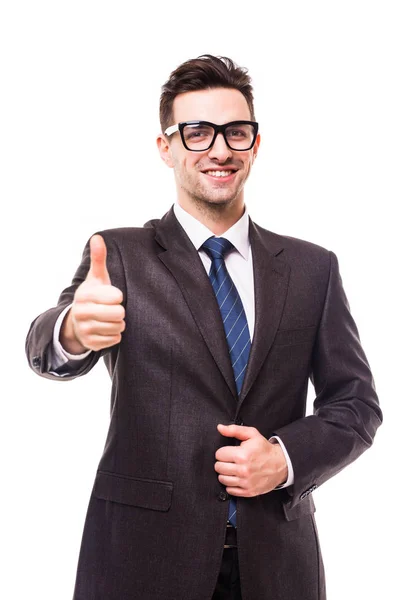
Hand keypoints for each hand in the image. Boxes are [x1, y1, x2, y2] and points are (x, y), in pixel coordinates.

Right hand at [60, 235, 124, 352]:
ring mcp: (85, 329)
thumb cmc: (93, 296)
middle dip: (119, 311)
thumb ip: (98, 258)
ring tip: (108, 318)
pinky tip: (105, 329)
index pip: (116, 298)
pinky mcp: (91, 344)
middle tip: (112, 308)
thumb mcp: (95, 278)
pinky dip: (114, 335)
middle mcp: (82, 312)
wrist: (76, 321)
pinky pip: (115, 340)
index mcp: (85, 295)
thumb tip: (97, 237)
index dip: (118, 297)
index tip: (112, 296)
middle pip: (119, 314)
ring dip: (118, 324)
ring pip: (118, 328)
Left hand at [214, 424, 287, 496]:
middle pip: (218, 468)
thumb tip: (220, 428)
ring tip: (233, 469)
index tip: (229, 452)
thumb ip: (234, 430)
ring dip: (225, 474)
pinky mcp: (248, 491)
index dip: (223, 452)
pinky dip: (231, 484)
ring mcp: (245, 482)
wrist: (281, 464)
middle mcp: (243, 470)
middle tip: (230, 460)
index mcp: (242, 455)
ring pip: (222, 479)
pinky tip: (237, 478)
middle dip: (222, 462)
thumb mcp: (252, 434)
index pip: (218, 455)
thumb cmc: (265, 450)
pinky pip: (230, 490)